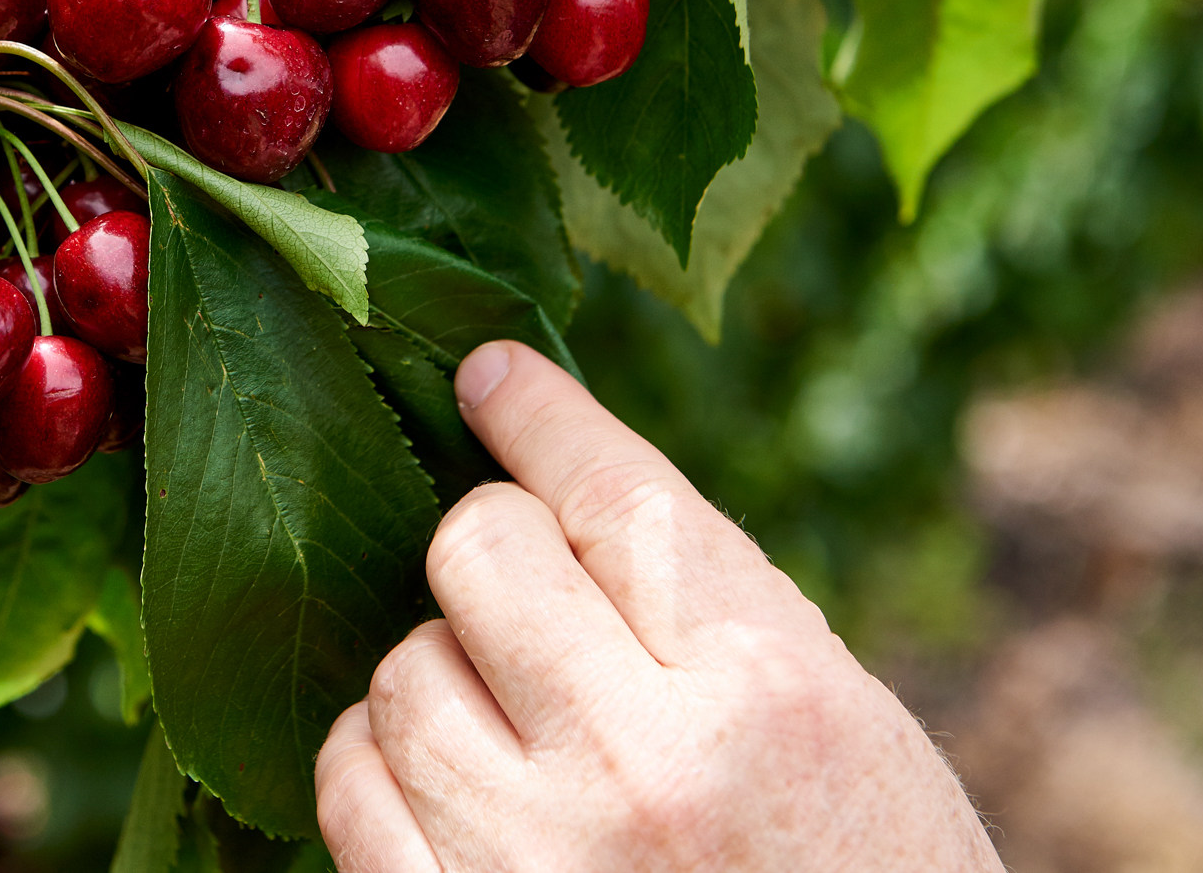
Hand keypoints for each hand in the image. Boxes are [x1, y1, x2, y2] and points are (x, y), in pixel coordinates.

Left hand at [315, 343, 1002, 871]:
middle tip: (528, 603)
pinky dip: (382, 770)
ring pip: (402, 669)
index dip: (540, 418)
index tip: (489, 377)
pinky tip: (443, 789)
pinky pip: (349, 789)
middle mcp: (641, 769)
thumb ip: (718, 617)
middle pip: (480, 553)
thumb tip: (569, 496)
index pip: (615, 497)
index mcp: (768, 695)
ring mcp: (532, 862)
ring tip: (509, 722)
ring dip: (441, 674)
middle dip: (495, 555)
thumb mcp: (853, 736)